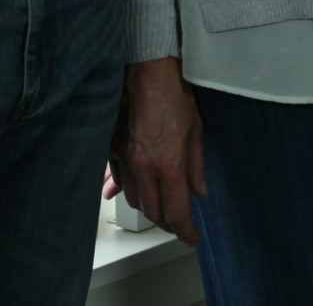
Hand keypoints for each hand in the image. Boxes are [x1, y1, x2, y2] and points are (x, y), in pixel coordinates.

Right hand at [112, 57, 206, 244]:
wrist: (147, 74)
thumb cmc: (174, 97)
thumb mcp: (196, 132)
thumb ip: (197, 166)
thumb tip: (199, 191)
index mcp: (169, 165)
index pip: (177, 211)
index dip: (185, 230)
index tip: (192, 237)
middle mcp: (144, 168)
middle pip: (152, 211)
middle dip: (167, 222)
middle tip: (178, 223)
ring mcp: (125, 160)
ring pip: (135, 199)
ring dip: (149, 208)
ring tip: (161, 208)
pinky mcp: (113, 151)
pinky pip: (120, 181)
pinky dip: (129, 190)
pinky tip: (135, 191)